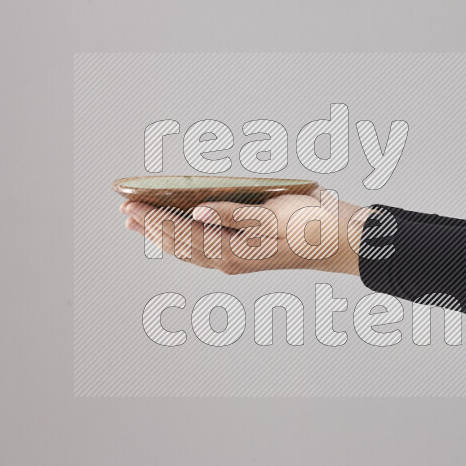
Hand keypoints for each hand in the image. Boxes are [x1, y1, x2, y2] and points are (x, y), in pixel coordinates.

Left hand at [120, 191, 366, 275]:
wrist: (340, 241)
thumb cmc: (310, 224)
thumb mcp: (272, 215)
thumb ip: (234, 215)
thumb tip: (198, 214)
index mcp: (235, 250)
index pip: (183, 234)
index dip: (154, 219)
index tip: (131, 205)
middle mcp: (231, 260)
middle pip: (180, 245)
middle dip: (151, 228)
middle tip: (126, 210)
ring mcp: (238, 260)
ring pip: (190, 250)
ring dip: (164, 236)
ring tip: (141, 222)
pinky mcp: (246, 255)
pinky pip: (204, 250)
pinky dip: (184, 240)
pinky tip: (179, 231)